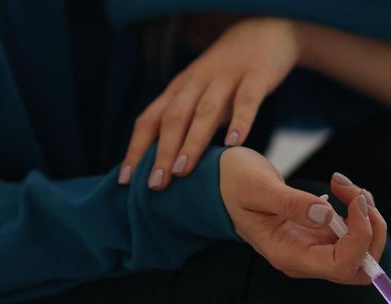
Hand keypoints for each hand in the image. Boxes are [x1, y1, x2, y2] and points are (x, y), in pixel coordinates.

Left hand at [119, 17, 299, 189]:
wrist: (264, 31)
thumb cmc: (228, 74)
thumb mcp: (201, 94)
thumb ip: (188, 123)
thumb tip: (169, 167)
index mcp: (179, 89)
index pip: (149, 120)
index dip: (136, 150)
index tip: (126, 181)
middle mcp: (196, 83)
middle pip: (173, 118)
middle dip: (162, 153)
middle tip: (155, 184)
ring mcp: (225, 78)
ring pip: (204, 111)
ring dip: (191, 142)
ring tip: (183, 170)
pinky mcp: (255, 76)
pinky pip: (246, 100)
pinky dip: (240, 121)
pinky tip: (234, 143)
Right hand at [219, 147, 387, 283]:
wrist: (223, 181)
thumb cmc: (234, 183)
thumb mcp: (257, 187)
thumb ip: (291, 203)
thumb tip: (327, 214)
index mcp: (286, 254)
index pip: (339, 265)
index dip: (359, 238)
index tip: (354, 201)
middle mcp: (303, 258)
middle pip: (359, 268)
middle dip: (372, 232)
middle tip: (357, 195)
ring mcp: (313, 248)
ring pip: (362, 250)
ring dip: (368, 218)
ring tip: (347, 187)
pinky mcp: (319, 234)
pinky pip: (353, 233)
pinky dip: (359, 211)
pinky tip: (342, 189)